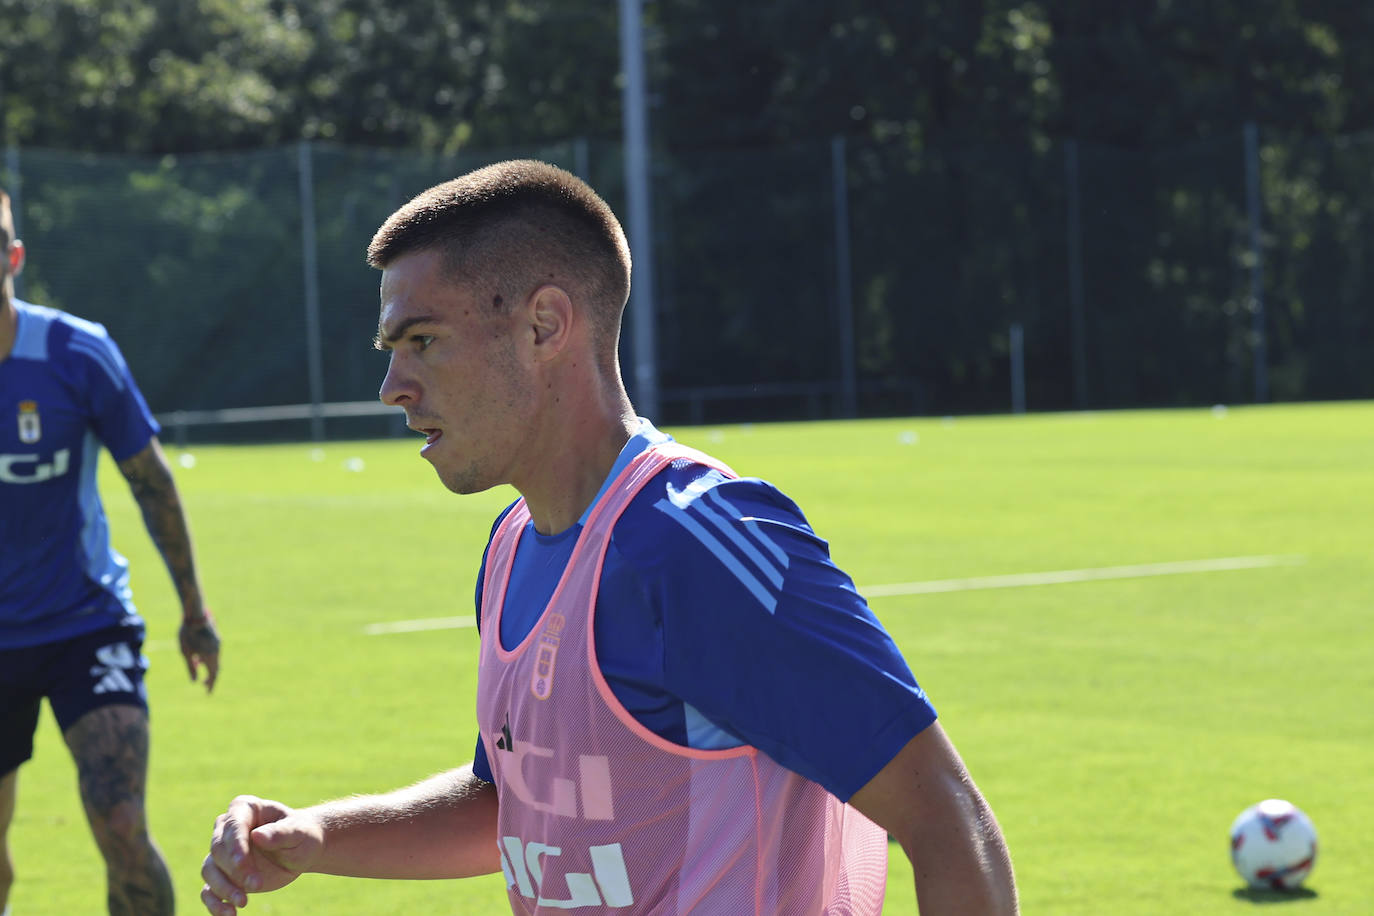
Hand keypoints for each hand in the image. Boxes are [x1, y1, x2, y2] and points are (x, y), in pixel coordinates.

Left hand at [180, 611, 220, 691]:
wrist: (195, 615)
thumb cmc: (187, 635)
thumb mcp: (185, 653)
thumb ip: (191, 667)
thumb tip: (194, 681)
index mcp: (210, 657)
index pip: (213, 675)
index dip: (211, 685)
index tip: (208, 693)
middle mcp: (217, 651)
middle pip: (216, 668)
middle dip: (210, 677)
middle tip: (204, 684)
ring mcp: (218, 644)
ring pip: (215, 659)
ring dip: (207, 665)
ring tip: (196, 665)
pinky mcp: (216, 638)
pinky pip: (214, 651)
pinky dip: (208, 657)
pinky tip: (199, 654)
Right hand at [201, 795, 322, 914]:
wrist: (301, 850)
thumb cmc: (302, 835)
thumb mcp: (299, 832)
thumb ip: (281, 833)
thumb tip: (257, 836)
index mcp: (245, 808)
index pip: (233, 826)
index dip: (235, 845)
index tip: (241, 862)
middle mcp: (228, 829)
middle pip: (218, 849)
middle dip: (235, 869)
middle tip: (257, 885)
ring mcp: (223, 853)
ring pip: (209, 870)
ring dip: (223, 888)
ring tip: (243, 902)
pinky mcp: (224, 875)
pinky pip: (209, 890)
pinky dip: (214, 903)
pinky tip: (229, 914)